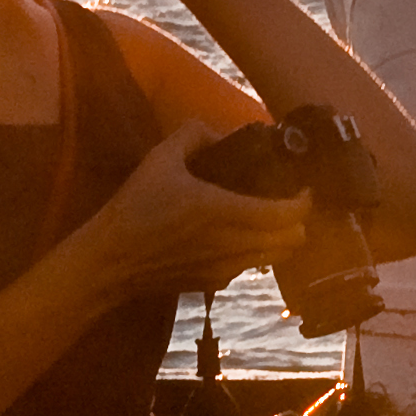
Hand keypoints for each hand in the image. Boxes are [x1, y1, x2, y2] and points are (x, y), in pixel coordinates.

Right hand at [61, 128, 313, 306]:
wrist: (110, 261)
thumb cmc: (135, 208)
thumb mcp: (160, 159)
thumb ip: (193, 135)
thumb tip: (218, 131)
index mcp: (222, 211)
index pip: (286, 215)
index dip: (304, 202)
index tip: (304, 187)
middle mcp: (231, 244)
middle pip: (292, 240)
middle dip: (299, 221)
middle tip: (290, 201)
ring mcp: (225, 269)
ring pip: (276, 257)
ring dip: (281, 238)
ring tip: (271, 218)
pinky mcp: (213, 284)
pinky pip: (250, 267)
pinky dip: (257, 252)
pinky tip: (240, 237)